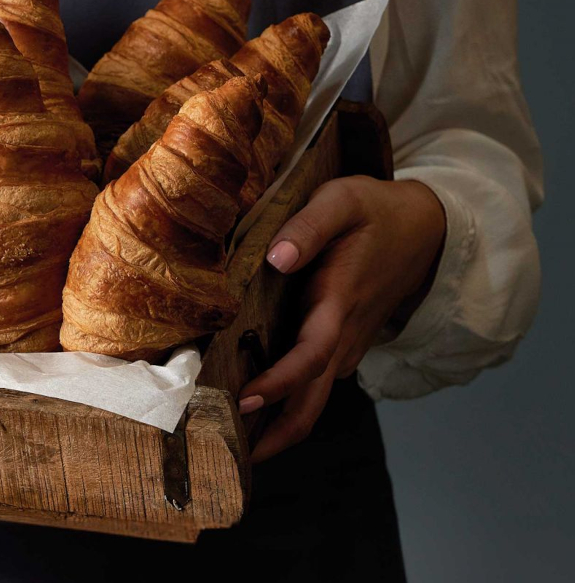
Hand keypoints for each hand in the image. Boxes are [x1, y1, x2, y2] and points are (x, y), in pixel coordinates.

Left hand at [238, 176, 443, 461]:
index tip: (245, 400)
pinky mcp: (341, 346)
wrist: (427, 229)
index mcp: (339, 303)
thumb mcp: (343, 201)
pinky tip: (249, 407)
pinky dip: (286, 403)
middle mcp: (343, 336)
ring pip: (311, 398)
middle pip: (312, 400)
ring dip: (276, 423)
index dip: (279, 383)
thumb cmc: (376, 212)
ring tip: (225, 436)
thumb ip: (309, 227)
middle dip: (275, 433)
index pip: (310, 355)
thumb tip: (277, 258)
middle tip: (228, 452)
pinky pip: (313, 384)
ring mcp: (345, 346)